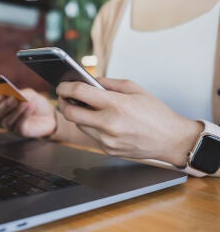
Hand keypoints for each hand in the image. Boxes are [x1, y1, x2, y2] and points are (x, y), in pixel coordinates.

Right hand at [0, 88, 56, 137]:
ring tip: (25, 102)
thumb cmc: (34, 102)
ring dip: (16, 110)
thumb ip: (21, 93)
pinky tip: (31, 105)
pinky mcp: (21, 132)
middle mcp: (2, 118)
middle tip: (13, 99)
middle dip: (3, 107)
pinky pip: (19, 125)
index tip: (1, 95)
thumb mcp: (28, 94)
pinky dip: (24, 114)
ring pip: (7, 121)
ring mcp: (11, 127)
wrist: (48, 115)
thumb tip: (15, 96)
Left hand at [56, 77, 202, 165]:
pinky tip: (102, 121)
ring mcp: (107, 139)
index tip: (61, 85)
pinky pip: (91, 135)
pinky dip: (92, 126)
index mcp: (116, 104)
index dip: (65, 87)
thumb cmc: (155, 112)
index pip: (79, 93)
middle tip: (64, 97)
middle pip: (70, 113)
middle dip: (63, 103)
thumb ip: (108, 83)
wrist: (171, 140)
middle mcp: (109, 124)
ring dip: (78, 115)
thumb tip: (88, 81)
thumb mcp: (134, 89)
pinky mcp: (107, 149)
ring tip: (86, 108)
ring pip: (79, 125)